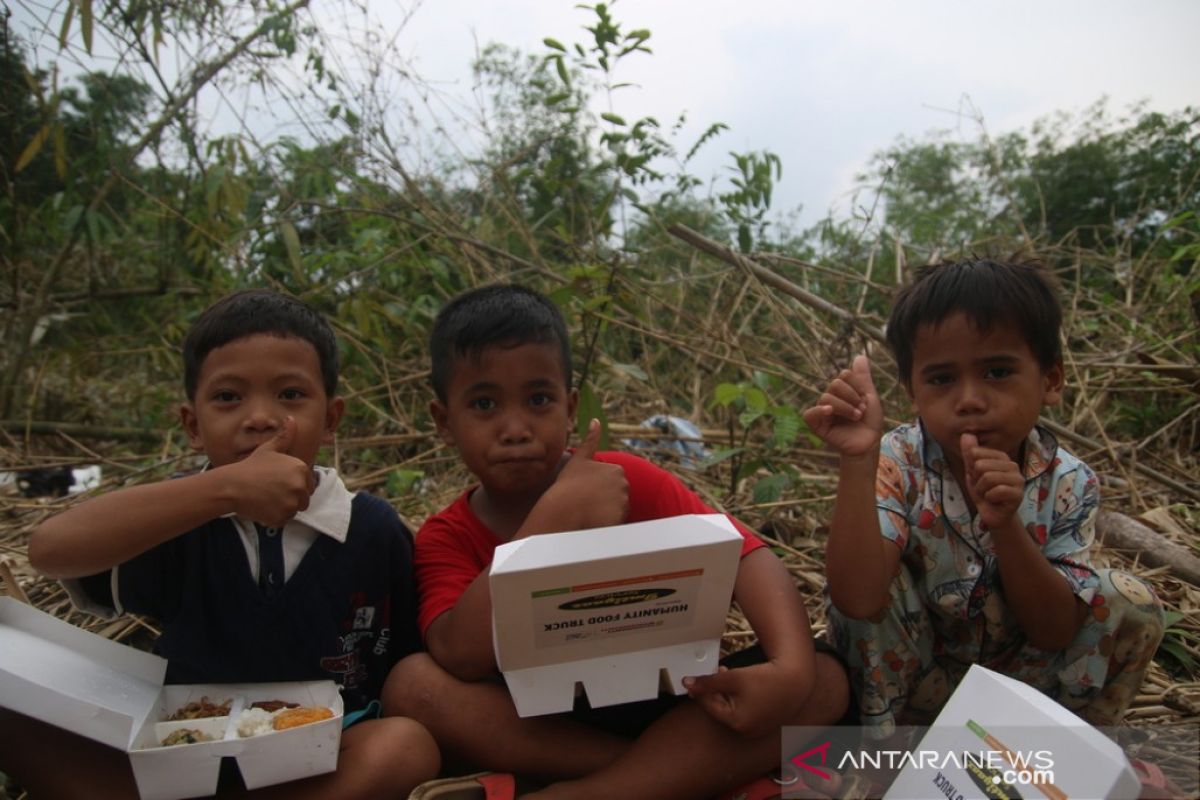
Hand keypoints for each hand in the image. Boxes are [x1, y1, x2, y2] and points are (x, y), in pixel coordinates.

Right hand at [225, 416, 315, 526]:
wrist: (232, 485)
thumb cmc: (250, 466)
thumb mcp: (269, 449)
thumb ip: (284, 437)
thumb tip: (292, 419)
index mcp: (301, 469)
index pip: (308, 484)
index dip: (293, 485)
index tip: (277, 483)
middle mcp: (300, 486)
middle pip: (303, 499)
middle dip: (290, 497)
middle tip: (270, 492)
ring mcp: (292, 502)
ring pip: (294, 510)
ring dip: (283, 508)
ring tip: (266, 498)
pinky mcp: (282, 517)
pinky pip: (284, 520)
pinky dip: (275, 517)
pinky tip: (262, 507)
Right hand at [522, 419, 627, 535]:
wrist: (563, 509)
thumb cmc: (568, 484)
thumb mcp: (579, 459)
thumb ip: (590, 440)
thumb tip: (596, 420)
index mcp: (617, 470)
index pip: (613, 482)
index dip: (599, 488)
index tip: (586, 491)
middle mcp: (624, 485)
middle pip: (618, 495)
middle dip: (606, 500)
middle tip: (587, 503)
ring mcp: (623, 502)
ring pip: (617, 509)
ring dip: (606, 512)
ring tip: (589, 512)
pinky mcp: (621, 518)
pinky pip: (617, 522)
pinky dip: (608, 523)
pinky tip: (594, 522)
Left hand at [682, 659, 801, 737]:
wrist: (797, 679)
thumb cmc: (766, 679)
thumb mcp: (733, 678)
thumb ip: (708, 683)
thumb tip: (686, 684)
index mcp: (737, 723)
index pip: (710, 707)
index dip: (701, 691)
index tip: (694, 680)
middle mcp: (748, 731)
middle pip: (722, 709)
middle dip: (716, 691)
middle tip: (714, 674)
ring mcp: (759, 729)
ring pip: (734, 709)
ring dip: (728, 693)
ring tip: (728, 674)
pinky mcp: (767, 722)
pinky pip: (748, 711)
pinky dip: (741, 698)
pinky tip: (743, 684)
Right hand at [803, 355, 882, 457]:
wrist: (869, 443)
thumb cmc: (870, 421)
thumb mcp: (869, 396)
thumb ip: (863, 377)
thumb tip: (860, 355)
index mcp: (842, 390)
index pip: (844, 375)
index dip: (857, 386)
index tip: (865, 400)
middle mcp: (831, 398)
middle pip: (835, 384)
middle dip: (852, 397)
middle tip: (861, 411)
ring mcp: (823, 411)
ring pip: (826, 397)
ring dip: (845, 407)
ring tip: (855, 417)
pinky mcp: (817, 425)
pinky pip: (810, 413)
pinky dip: (819, 410)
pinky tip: (830, 412)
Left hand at [960, 433, 1022, 530]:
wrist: (993, 515)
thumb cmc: (984, 492)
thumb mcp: (972, 472)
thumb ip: (969, 453)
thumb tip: (966, 433)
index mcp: (1001, 457)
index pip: (976, 454)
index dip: (971, 469)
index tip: (978, 477)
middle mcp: (1012, 465)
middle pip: (980, 465)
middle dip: (976, 480)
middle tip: (983, 488)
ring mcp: (1018, 479)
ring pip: (988, 477)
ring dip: (982, 490)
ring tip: (988, 494)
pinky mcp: (1019, 493)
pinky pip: (996, 490)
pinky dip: (989, 497)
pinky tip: (995, 500)